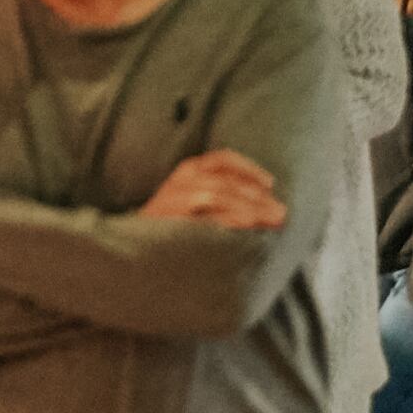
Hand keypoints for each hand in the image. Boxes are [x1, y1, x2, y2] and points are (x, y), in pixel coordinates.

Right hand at [141, 148, 287, 231]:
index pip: (222, 159)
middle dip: (258, 197)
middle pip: (226, 181)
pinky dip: (227, 216)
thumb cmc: (171, 229)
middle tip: (282, 214)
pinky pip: (202, 212)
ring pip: (217, 194)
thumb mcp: (196, 207)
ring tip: (270, 220)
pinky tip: (246, 224)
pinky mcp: (165, 218)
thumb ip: (223, 199)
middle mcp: (179, 180)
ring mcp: (170, 198)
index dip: (249, 170)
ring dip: (248, 208)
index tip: (271, 185)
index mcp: (187, 171)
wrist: (130, 252)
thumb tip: (268, 206)